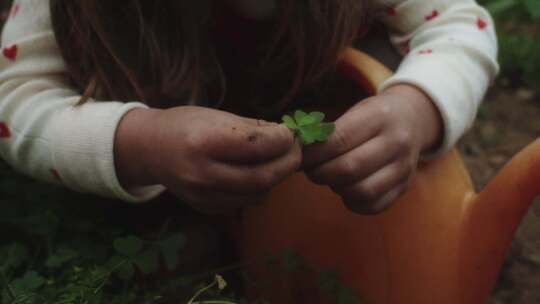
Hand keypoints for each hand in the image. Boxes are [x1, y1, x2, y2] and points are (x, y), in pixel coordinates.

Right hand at [115, 106, 300, 212]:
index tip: (290, 133)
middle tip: (295, 150)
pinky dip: (259, 189)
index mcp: (205, 141)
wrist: (150, 149)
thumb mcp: (216, 115)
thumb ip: (252, 128)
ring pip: (258, 194)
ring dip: (276, 177)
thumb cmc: (185, 124)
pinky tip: (258, 173)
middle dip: (288, 162)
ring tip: (279, 160)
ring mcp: (204, 195)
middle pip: (263, 176)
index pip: (258, 145)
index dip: (283, 139)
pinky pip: (244, 202)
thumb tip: (287, 136)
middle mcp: (203, 173)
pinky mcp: (206, 208)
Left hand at [302, 84, 442, 213]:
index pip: (339, 140)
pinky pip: (373, 206)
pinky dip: (352, 202)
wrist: (413, 119)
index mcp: (380, 117)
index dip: (312, 153)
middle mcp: (397, 142)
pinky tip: (345, 188)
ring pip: (362, 191)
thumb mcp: (355, 111)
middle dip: (320, 173)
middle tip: (308, 169)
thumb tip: (295, 150)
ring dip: (336, 187)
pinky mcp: (404, 187)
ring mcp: (404, 168)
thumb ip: (328, 131)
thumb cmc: (372, 116)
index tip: (298, 155)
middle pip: (349, 168)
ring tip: (329, 177)